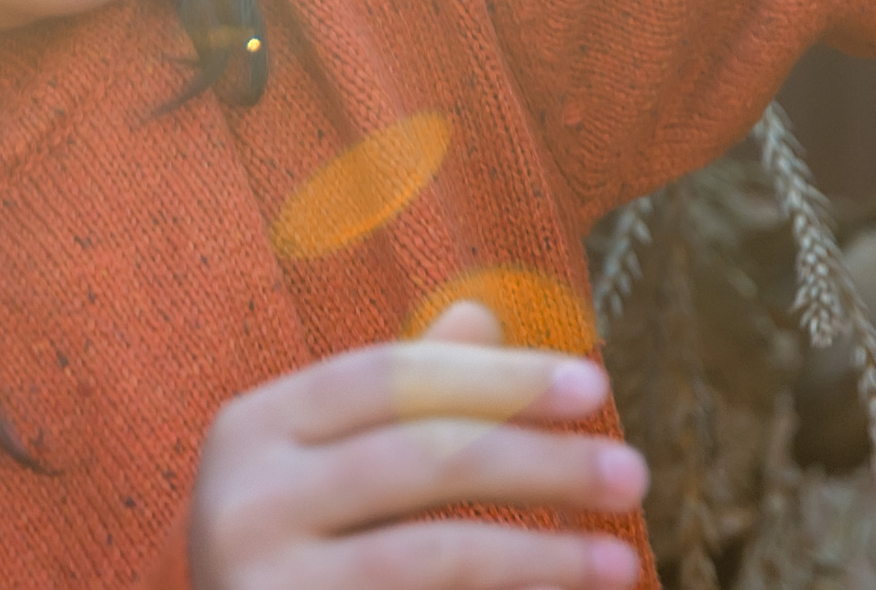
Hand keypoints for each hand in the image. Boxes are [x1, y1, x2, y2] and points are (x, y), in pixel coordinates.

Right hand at [189, 301, 646, 589]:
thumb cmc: (287, 549)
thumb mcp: (320, 462)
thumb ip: (395, 397)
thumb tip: (481, 313)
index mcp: (252, 426)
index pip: (385, 376)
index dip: (493, 375)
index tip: (593, 385)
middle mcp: (243, 497)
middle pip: (416, 456)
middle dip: (537, 460)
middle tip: (631, 472)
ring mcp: (262, 579)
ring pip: (428, 552)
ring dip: (539, 552)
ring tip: (622, 559)